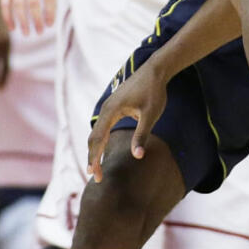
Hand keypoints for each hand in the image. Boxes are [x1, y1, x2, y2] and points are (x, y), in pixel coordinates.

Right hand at [0, 0, 56, 34]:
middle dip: (36, 20)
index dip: (50, 12)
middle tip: (39, 32)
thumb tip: (51, 17)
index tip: (49, 25)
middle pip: (33, 2)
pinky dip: (8, 16)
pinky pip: (5, 2)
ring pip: (18, 4)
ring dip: (22, 21)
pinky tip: (12, 27)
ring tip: (26, 33)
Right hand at [87, 64, 167, 181]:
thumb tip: (137, 156)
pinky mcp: (113, 108)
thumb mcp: (150, 116)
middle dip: (93, 158)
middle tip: (96, 178)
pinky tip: (103, 150)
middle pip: (93, 138)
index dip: (95, 158)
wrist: (155, 71)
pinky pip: (102, 127)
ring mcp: (108, 108)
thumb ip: (142, 136)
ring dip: (95, 150)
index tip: (94, 175)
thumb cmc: (154, 92)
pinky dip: (100, 141)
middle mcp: (106, 110)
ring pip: (97, 133)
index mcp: (111, 111)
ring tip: (97, 168)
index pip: (98, 140)